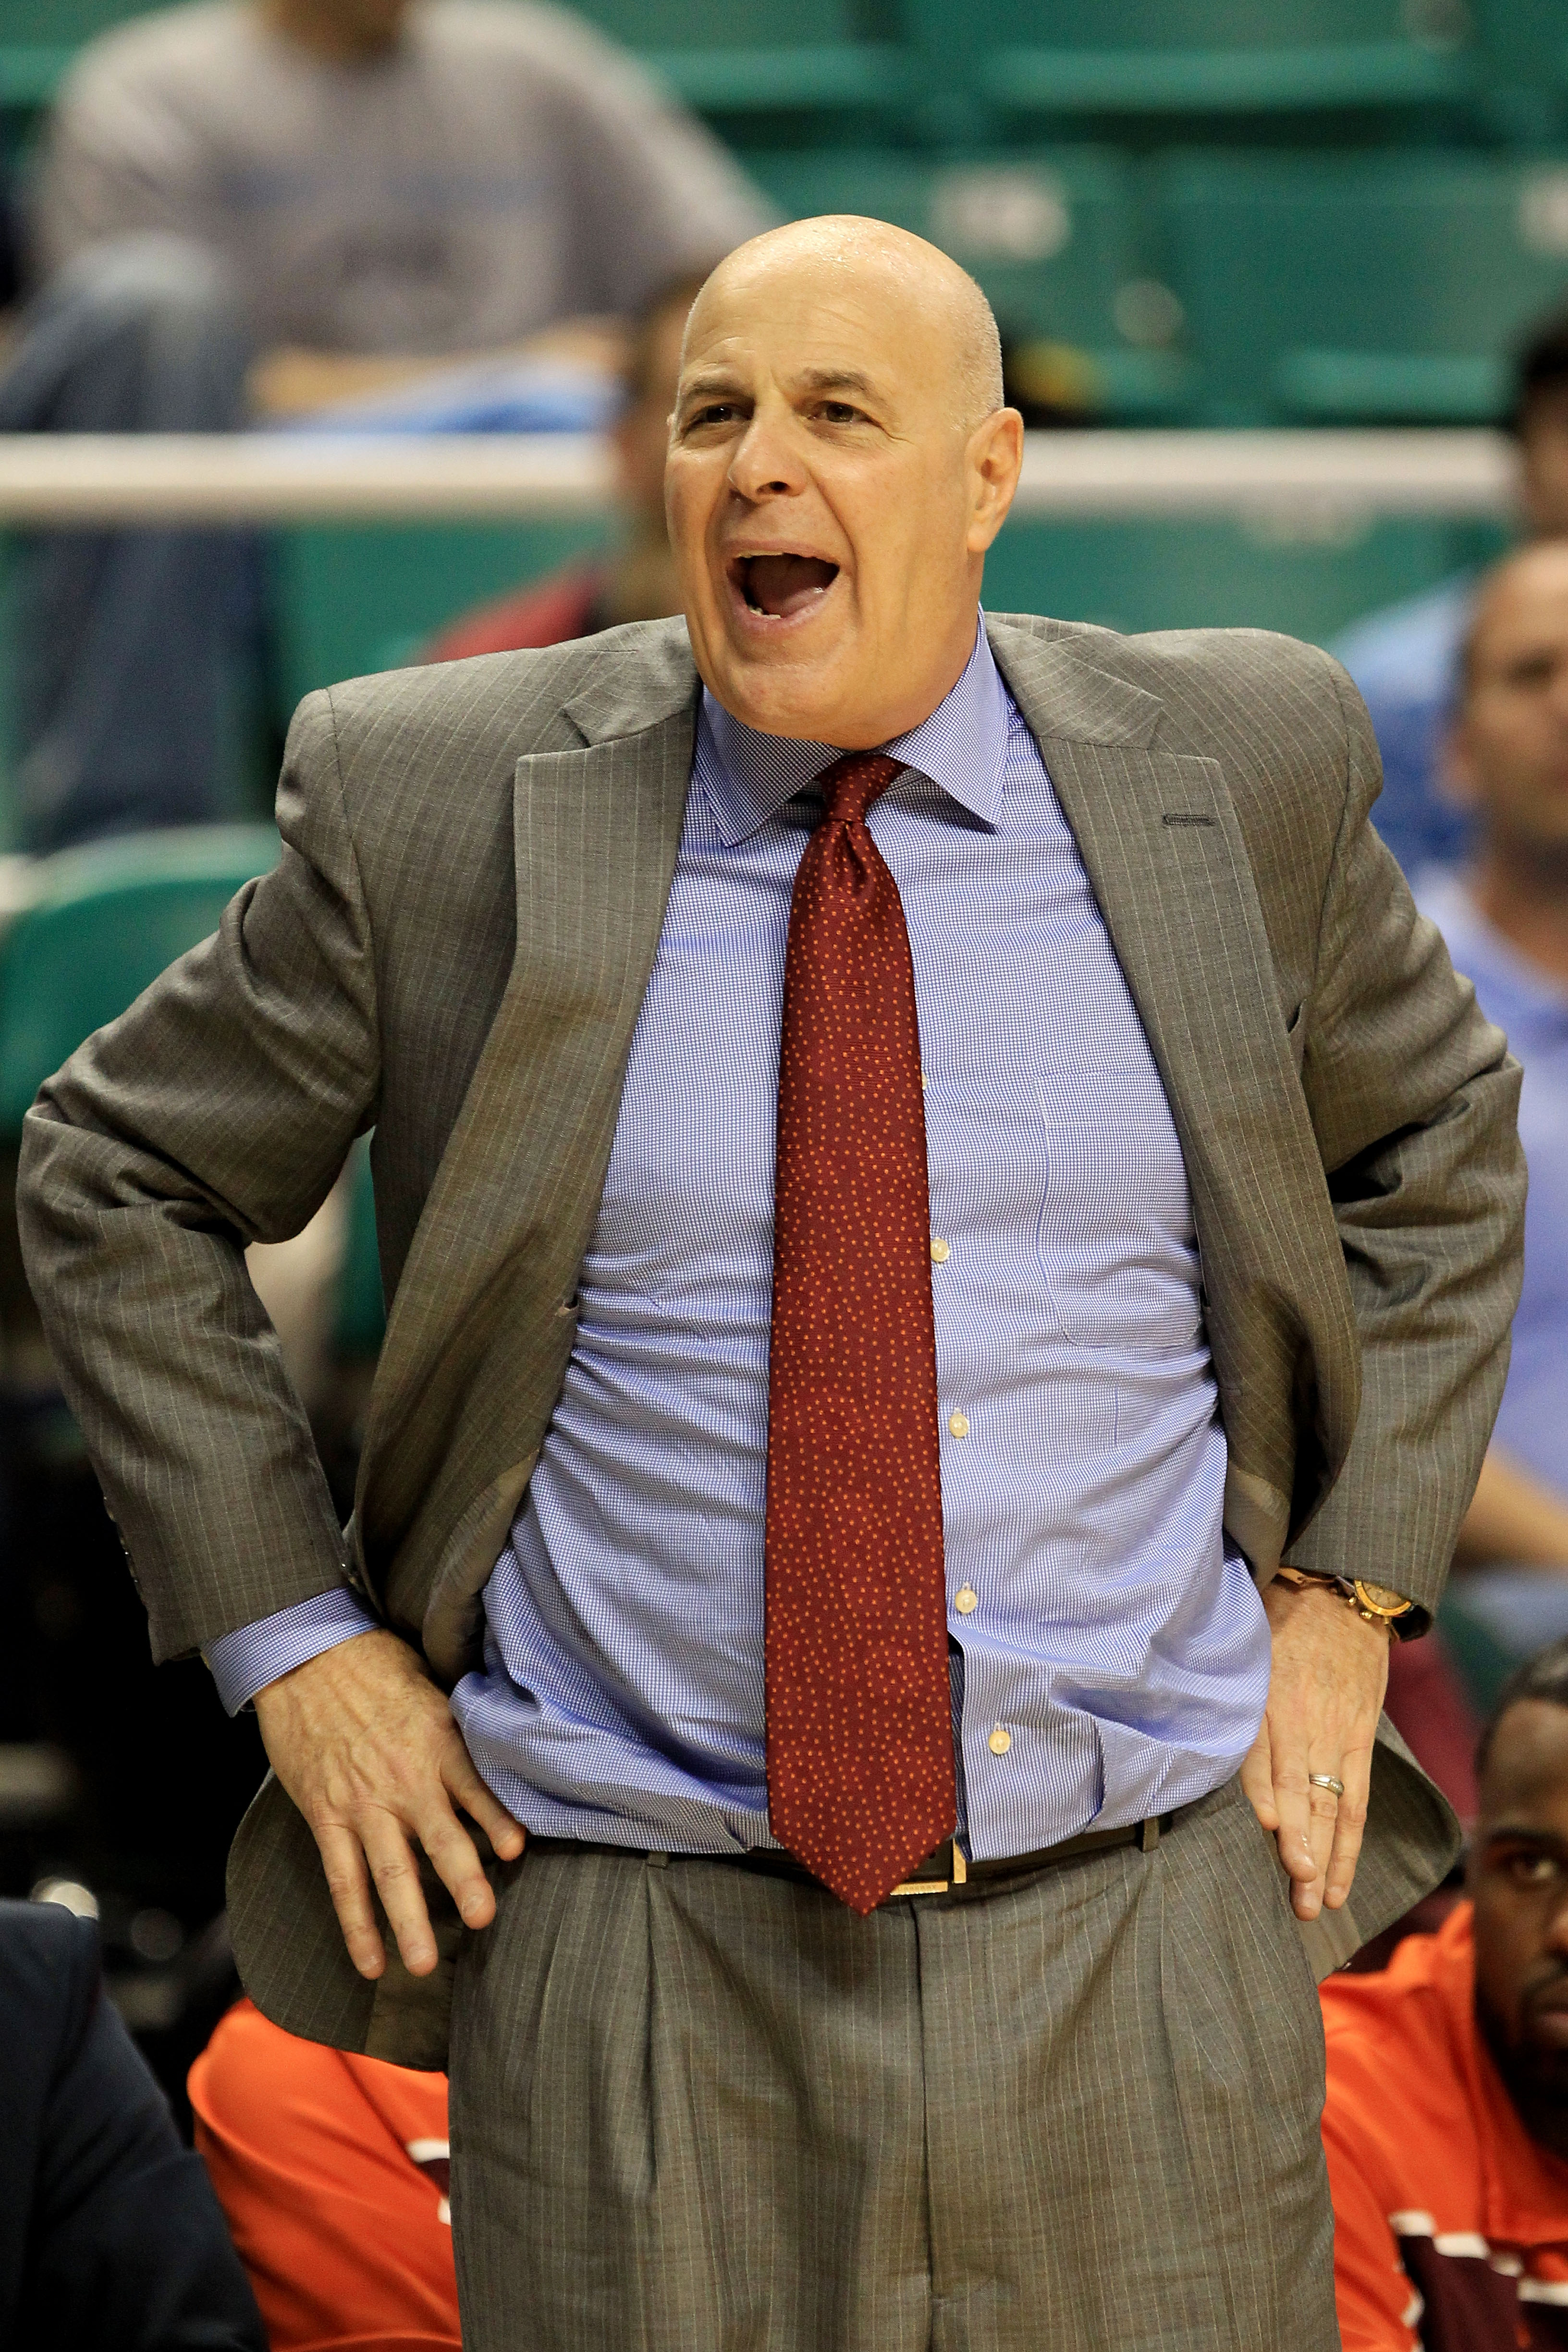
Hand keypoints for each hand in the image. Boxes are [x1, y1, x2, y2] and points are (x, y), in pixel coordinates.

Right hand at [253, 1629, 524, 1979]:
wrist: (307, 1654)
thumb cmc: (375, 1665)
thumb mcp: (432, 1686)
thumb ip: (461, 1728)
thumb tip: (503, 1749)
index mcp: (437, 1743)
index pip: (476, 1789)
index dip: (497, 1820)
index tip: (516, 1851)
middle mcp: (404, 1780)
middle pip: (440, 1840)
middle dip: (464, 1883)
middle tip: (484, 1919)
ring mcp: (363, 1804)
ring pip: (390, 1873)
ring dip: (408, 1921)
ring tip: (423, 1966)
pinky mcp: (326, 1816)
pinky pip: (342, 1880)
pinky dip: (355, 1923)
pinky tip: (369, 1961)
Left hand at [1240, 1577, 1389, 1921]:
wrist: (1343, 1593)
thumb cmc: (1278, 1618)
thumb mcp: (1244, 1641)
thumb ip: (1222, 1687)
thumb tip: (1178, 1718)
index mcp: (1267, 1697)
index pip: (1265, 1753)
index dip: (1266, 1790)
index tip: (1268, 1827)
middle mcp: (1303, 1721)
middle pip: (1302, 1791)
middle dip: (1300, 1845)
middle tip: (1295, 1894)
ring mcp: (1335, 1734)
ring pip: (1332, 1805)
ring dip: (1326, 1857)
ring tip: (1316, 1901)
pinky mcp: (1359, 1738)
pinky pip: (1357, 1798)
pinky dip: (1349, 1840)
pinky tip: (1338, 1876)